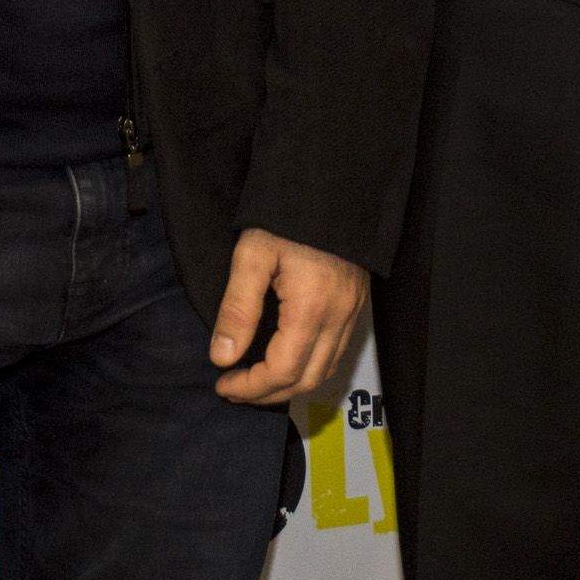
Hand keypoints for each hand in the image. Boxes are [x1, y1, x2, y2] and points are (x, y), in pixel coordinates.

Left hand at [210, 228, 367, 404]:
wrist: (334, 185)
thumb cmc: (289, 216)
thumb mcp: (252, 255)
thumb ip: (237, 309)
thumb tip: (222, 358)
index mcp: (311, 309)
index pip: (282, 371)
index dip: (250, 387)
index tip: (222, 383)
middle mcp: (339, 317)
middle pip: (307, 380)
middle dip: (268, 394)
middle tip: (234, 389)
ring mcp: (352, 311)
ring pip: (326, 370)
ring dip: (290, 385)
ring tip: (256, 381)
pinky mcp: (357, 304)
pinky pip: (337, 352)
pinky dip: (310, 368)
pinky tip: (287, 360)